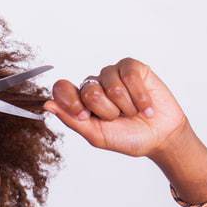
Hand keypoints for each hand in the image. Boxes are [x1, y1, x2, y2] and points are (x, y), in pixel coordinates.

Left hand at [43, 58, 189, 158]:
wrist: (160, 137)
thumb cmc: (128, 138)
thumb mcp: (97, 135)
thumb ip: (72, 120)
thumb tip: (47, 105)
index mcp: (80, 101)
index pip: (62, 89)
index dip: (71, 101)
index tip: (83, 115)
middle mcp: (94, 84)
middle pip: (88, 90)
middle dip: (106, 111)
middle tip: (118, 119)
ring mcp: (113, 74)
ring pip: (110, 83)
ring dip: (125, 105)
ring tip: (133, 113)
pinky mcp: (132, 68)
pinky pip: (129, 75)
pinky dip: (139, 96)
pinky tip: (146, 107)